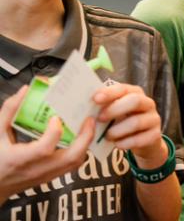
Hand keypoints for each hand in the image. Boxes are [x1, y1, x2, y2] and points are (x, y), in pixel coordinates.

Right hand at [0, 86, 94, 203]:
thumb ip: (9, 111)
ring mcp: (47, 175)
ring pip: (76, 162)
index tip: (56, 117)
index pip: (44, 149)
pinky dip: (81, 150)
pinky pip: (73, 165)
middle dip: (85, 137)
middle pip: (71, 157)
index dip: (54, 132)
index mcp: (20, 159)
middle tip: (89, 119)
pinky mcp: (52, 176)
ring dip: (86, 143)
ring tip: (88, 125)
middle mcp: (37, 169)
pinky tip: (80, 137)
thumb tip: (26, 90)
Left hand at [93, 84, 166, 167]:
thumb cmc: (122, 123)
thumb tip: (85, 106)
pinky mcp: (155, 135)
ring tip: (107, 136)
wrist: (143, 141)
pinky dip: (125, 143)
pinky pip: (140, 139)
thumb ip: (104, 107)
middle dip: (115, 109)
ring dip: (118, 130)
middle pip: (135, 101)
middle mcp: (148, 103)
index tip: (95, 99)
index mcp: (135, 93)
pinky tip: (117, 144)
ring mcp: (154, 119)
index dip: (109, 93)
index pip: (123, 88)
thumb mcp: (114, 112)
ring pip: (136, 122)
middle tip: (100, 119)